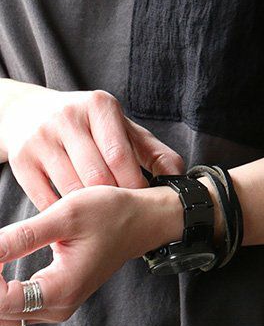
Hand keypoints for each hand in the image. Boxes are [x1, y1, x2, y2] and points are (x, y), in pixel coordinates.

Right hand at [0, 81, 184, 209]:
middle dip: (114, 200)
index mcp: (99, 106)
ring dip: (91, 211)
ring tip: (104, 219)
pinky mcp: (21, 159)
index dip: (134, 185)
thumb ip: (155, 152)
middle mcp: (67, 117)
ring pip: (72, 190)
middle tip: (125, 215)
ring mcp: (40, 138)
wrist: (28, 111)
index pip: (119, 155)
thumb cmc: (90, 127)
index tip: (143, 201)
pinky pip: (47, 199)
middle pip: (97, 176)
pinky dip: (65, 214)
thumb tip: (180, 177)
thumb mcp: (124, 130)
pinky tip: (78, 218)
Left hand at [0, 184, 183, 325]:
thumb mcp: (65, 215)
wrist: (142, 221)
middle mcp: (59, 306)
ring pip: (5, 311)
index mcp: (61, 289)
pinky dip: (1, 289)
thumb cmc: (111, 214)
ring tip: (0, 253)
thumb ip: (21, 236)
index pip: (0, 300)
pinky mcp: (57, 299)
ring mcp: (59, 306)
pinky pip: (17, 305)